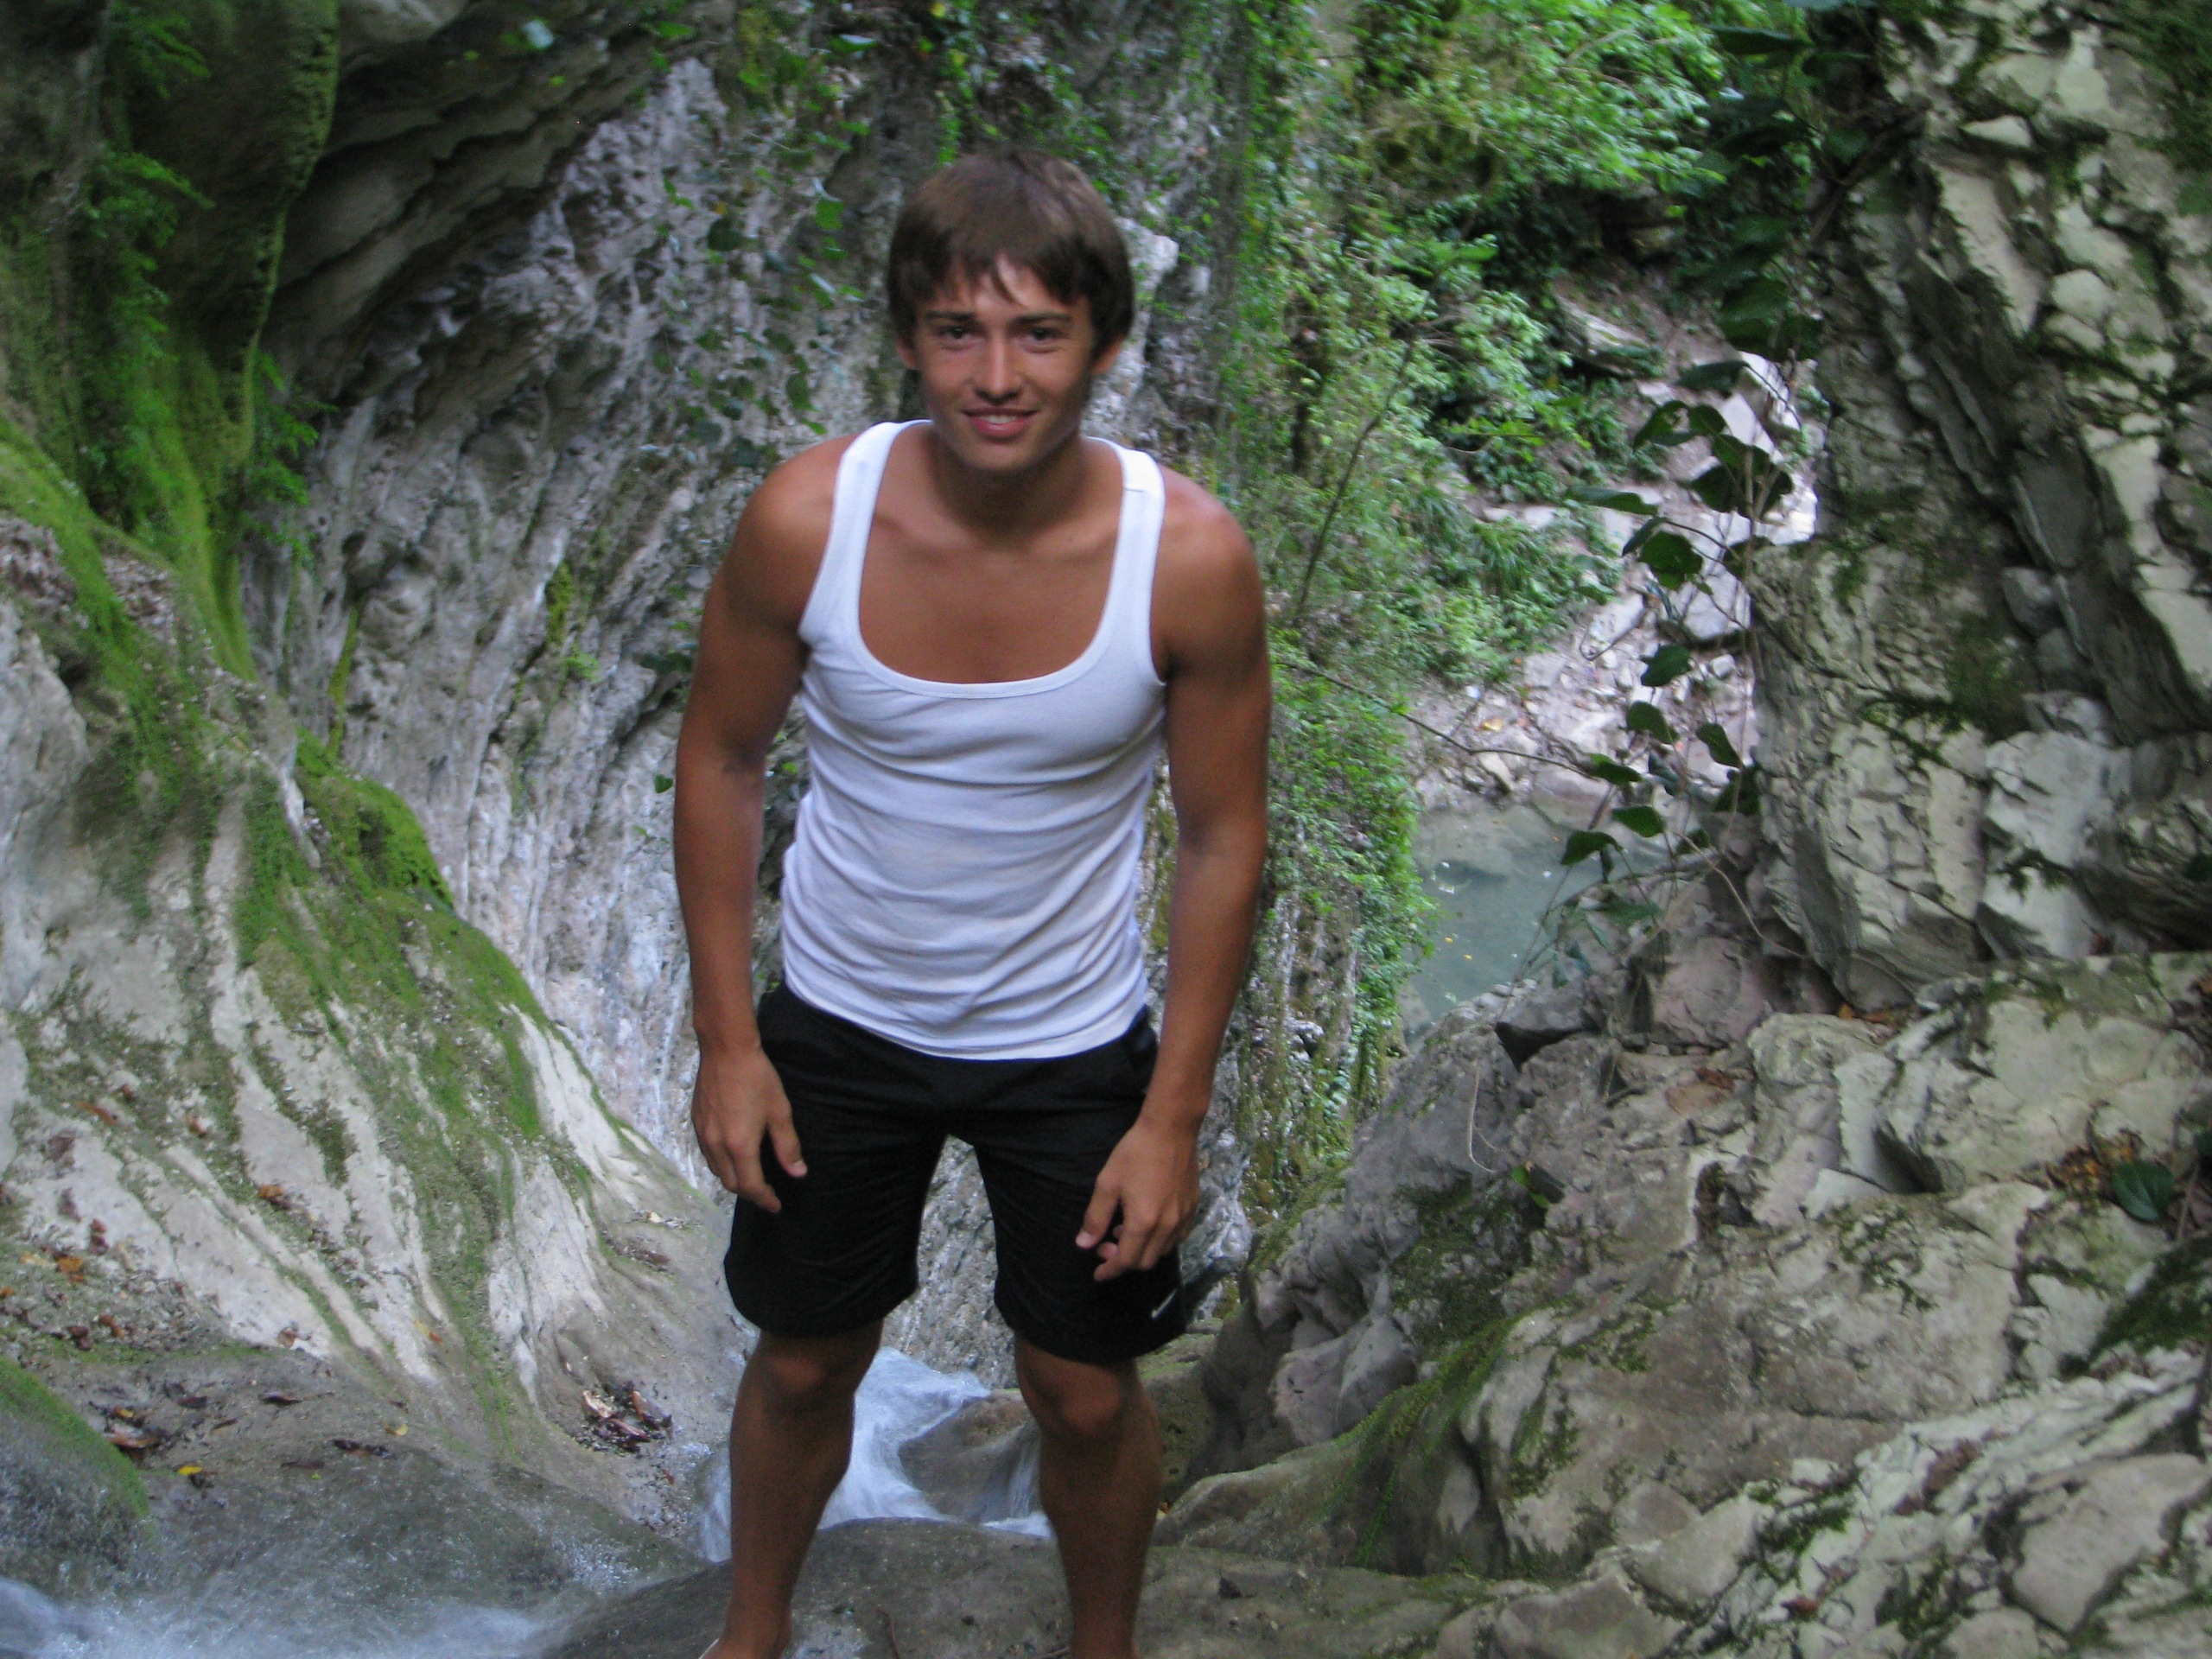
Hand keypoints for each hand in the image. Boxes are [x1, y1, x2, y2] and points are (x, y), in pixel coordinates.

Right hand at [692, 1043, 804, 1210]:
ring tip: (751, 1178)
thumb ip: (788, 1146)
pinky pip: (708, 1154)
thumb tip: (797, 1172)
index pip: (751, 1186)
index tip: (776, 1206)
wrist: (725, 1050)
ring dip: (734, 1179)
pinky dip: (721, 1164)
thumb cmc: (757, 1078)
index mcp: (739, 1146)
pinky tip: (733, 1156)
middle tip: (766, 1193)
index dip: (765, 1199)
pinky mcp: (696, 1123)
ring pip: (717, 1170)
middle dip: (749, 1193)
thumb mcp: (779, 1112)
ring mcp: (702, 1134)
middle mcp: (716, 1145)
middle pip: (730, 1183)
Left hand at [1076, 1114, 1199, 1281]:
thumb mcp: (1107, 1183)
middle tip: (1106, 1244)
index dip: (1110, 1270)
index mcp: (1143, 1222)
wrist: (1171, 1129)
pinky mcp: (1193, 1208)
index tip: (1098, 1273)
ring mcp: (1183, 1218)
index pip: (1126, 1261)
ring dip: (1142, 1250)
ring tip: (1125, 1230)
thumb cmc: (1135, 1153)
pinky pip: (1176, 1237)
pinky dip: (1160, 1240)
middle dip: (1124, 1261)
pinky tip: (1148, 1223)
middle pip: (1145, 1262)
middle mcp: (1167, 1226)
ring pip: (1162, 1251)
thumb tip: (1084, 1245)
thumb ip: (1095, 1218)